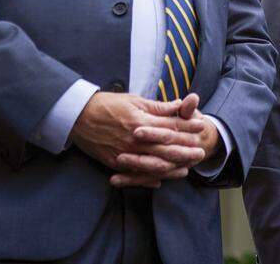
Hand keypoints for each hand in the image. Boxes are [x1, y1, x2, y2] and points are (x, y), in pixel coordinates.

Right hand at [70, 92, 207, 186]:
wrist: (78, 116)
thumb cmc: (107, 105)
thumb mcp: (134, 100)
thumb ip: (158, 107)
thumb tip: (180, 105)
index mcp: (141, 121)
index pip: (171, 126)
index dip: (188, 126)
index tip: (201, 126)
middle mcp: (135, 139)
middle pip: (166, 148)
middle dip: (186, 151)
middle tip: (201, 153)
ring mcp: (124, 153)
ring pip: (153, 164)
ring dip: (171, 168)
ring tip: (186, 170)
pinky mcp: (114, 162)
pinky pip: (134, 174)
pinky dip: (148, 178)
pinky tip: (160, 180)